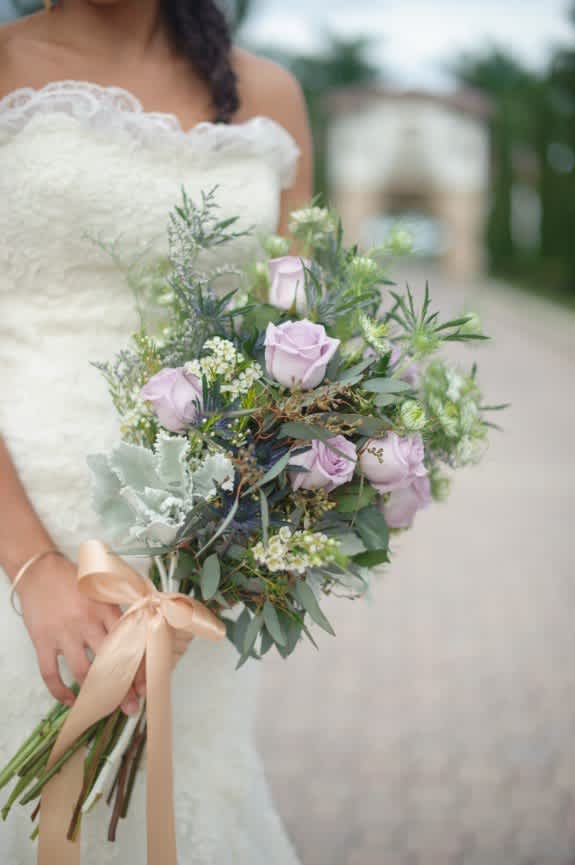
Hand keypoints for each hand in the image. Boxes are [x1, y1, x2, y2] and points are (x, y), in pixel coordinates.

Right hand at [17, 554, 144, 714]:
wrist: (39, 571)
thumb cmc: (75, 580)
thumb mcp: (103, 590)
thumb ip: (120, 610)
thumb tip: (143, 631)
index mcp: (105, 609)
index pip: (129, 642)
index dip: (139, 666)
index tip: (146, 686)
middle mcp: (87, 623)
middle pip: (109, 661)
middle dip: (122, 687)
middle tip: (131, 706)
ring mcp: (64, 634)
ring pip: (82, 671)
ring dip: (95, 693)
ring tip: (107, 709)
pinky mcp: (43, 641)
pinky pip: (50, 673)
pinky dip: (59, 691)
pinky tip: (71, 701)